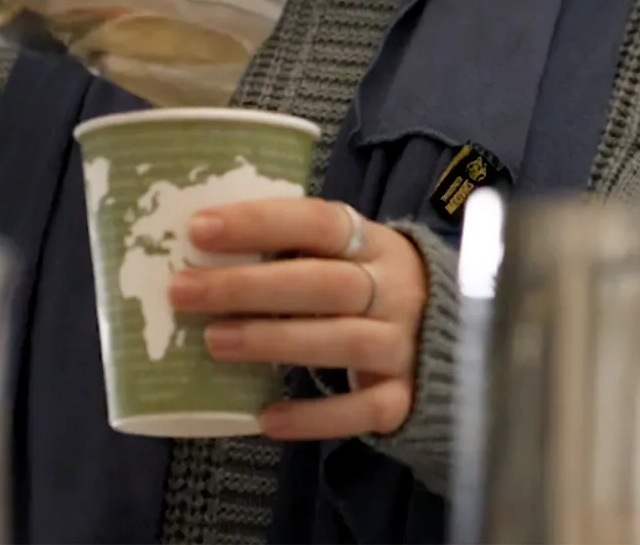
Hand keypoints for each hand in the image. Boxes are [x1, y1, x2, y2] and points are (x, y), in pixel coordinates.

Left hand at [169, 198, 428, 440]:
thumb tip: (198, 252)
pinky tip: (267, 417)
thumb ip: (293, 253)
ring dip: (274, 341)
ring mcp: (403, 345)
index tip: (199, 229)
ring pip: (342, 341)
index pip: (319, 222)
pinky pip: (361, 410)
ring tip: (212, 342)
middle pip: (325, 283)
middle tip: (184, 291)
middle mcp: (395, 289)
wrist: (455, 338)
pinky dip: (315, 416)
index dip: (260, 223)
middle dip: (249, 287)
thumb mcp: (347, 258)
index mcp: (374, 243)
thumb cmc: (369, 289)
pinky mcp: (404, 398)